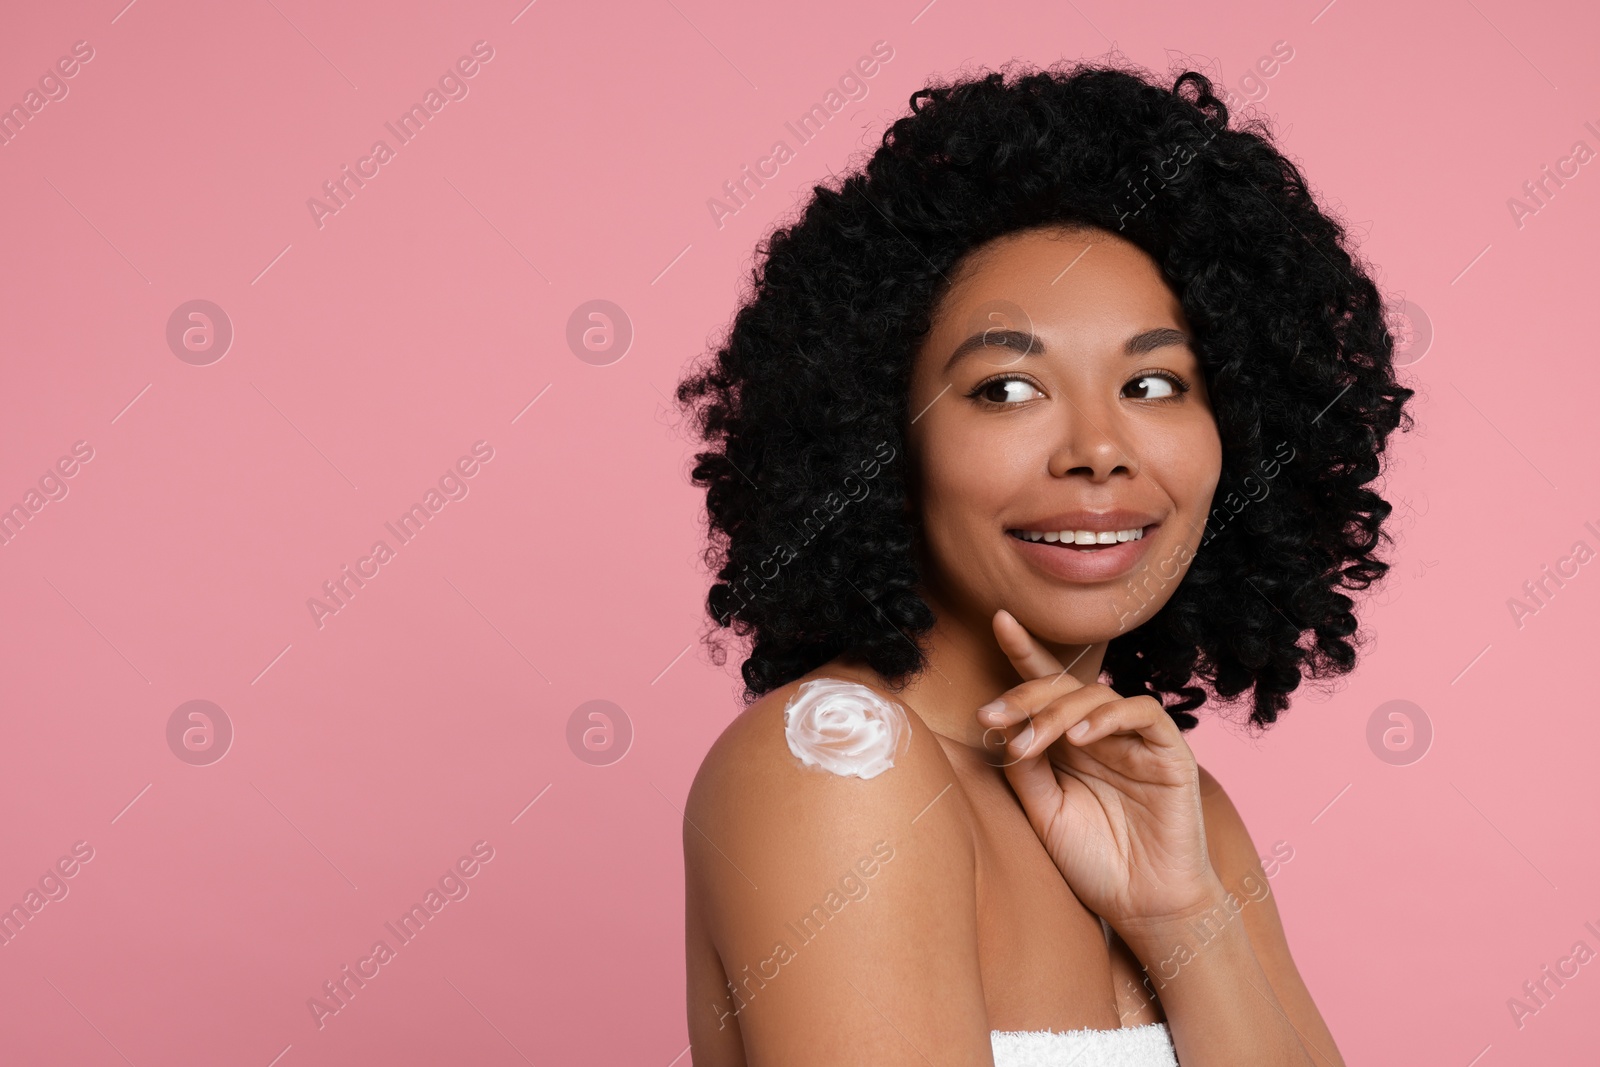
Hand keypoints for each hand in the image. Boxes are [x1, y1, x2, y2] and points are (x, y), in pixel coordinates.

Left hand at [977, 609, 1223, 933]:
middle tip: (991, 716)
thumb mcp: (1044, 812)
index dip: (1025, 652)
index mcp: (1071, 744)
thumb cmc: (1094, 864)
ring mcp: (1137, 741)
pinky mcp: (1170, 752)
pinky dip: (1109, 716)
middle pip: (1064, 688)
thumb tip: (1002, 727)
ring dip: (1056, 712)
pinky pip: (1141, 713)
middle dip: (1024, 694)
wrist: (1143, 908)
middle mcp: (1103, 735)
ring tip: (1029, 742)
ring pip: (1096, 695)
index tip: (998, 621)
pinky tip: (1081, 737)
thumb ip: (1026, 768)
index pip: (1048, 688)